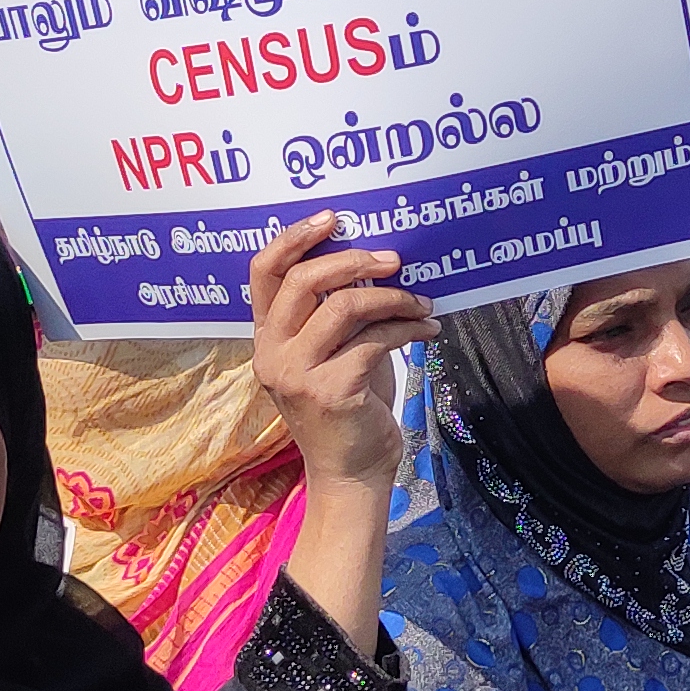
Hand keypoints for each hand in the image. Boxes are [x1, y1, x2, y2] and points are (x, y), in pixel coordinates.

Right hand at [246, 212, 428, 488]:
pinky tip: (427, 330)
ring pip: (344, 306)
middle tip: (394, 259)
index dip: (293, 238)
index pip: (262, 272)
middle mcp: (272, 353)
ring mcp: (296, 373)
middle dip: (354, 260)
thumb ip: (334, 312)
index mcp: (266, 337)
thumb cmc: (349, 405)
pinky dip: (408, 328)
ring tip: (422, 303)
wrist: (351, 472)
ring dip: (392, 297)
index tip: (332, 218)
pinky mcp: (330, 391)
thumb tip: (373, 260)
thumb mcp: (331, 352)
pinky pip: (375, 340)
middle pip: (304, 280)